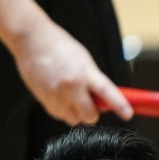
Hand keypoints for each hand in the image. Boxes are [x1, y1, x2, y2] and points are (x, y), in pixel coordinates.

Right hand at [13, 18, 132, 123]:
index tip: (128, 114)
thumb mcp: (84, 60)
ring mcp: (56, 94)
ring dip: (77, 112)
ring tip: (72, 96)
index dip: (118, 104)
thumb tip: (105, 102)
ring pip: (74, 119)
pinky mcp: (44, 100)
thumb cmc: (60, 47)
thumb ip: (95, 81)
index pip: (106, 91)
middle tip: (90, 102)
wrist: (31, 40)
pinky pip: (60, 115)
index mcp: (85, 72)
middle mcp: (71, 85)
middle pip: (90, 115)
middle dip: (92, 113)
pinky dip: (64, 110)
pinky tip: (60, 95)